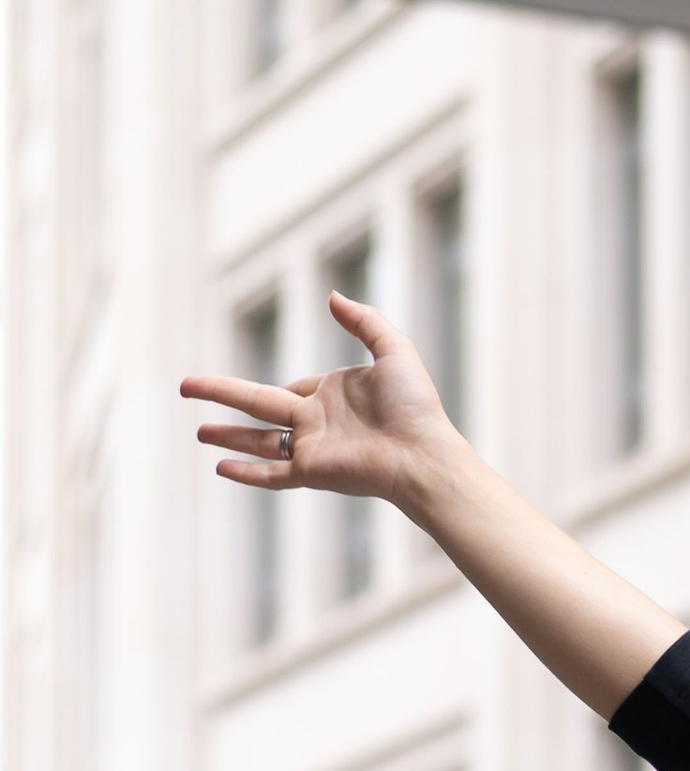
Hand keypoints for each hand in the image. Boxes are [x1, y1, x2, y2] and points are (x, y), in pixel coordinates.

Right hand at [181, 292, 452, 506]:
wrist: (425, 454)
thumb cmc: (417, 406)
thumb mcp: (394, 350)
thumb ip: (364, 321)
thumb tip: (332, 296)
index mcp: (334, 396)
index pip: (294, 389)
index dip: (284, 387)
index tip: (273, 390)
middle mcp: (317, 423)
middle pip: (258, 405)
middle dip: (222, 394)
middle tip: (185, 386)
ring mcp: (312, 448)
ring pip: (257, 440)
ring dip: (226, 436)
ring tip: (197, 433)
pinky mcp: (312, 472)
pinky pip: (271, 474)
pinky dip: (246, 472)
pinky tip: (218, 469)